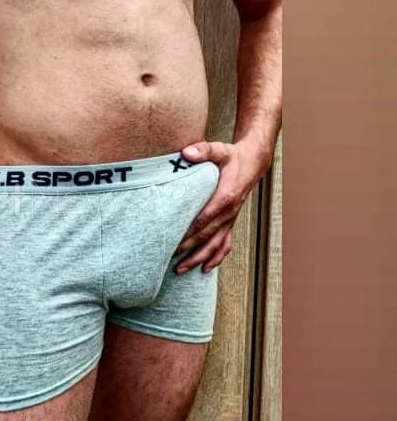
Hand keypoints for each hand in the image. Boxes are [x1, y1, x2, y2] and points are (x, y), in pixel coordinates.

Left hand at [173, 139, 271, 274]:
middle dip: (187, 250)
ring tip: (181, 270)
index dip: (187, 232)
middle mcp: (228, 212)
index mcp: (224, 197)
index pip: (202, 219)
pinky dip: (216, 258)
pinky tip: (206, 269)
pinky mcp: (230, 222)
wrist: (252, 163)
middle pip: (206, 236)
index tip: (171, 241)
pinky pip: (225, 244)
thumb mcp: (220, 149)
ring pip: (215, 245)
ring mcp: (230, 219)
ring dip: (198, 259)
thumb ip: (203, 150)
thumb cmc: (232, 157)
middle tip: (168, 260)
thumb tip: (186, 152)